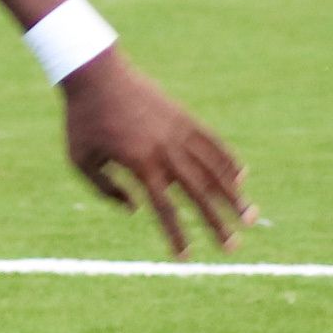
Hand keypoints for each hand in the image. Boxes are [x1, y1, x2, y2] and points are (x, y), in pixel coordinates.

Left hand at [60, 51, 247, 257]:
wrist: (96, 73)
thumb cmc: (83, 120)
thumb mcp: (81, 160)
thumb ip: (105, 190)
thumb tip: (137, 210)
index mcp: (138, 163)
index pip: (164, 208)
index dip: (176, 235)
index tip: (186, 258)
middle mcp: (164, 150)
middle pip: (198, 193)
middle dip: (217, 222)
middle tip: (233, 247)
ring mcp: (178, 131)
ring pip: (213, 169)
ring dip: (234, 195)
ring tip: (252, 216)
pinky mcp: (184, 117)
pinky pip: (211, 142)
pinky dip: (228, 160)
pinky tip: (242, 177)